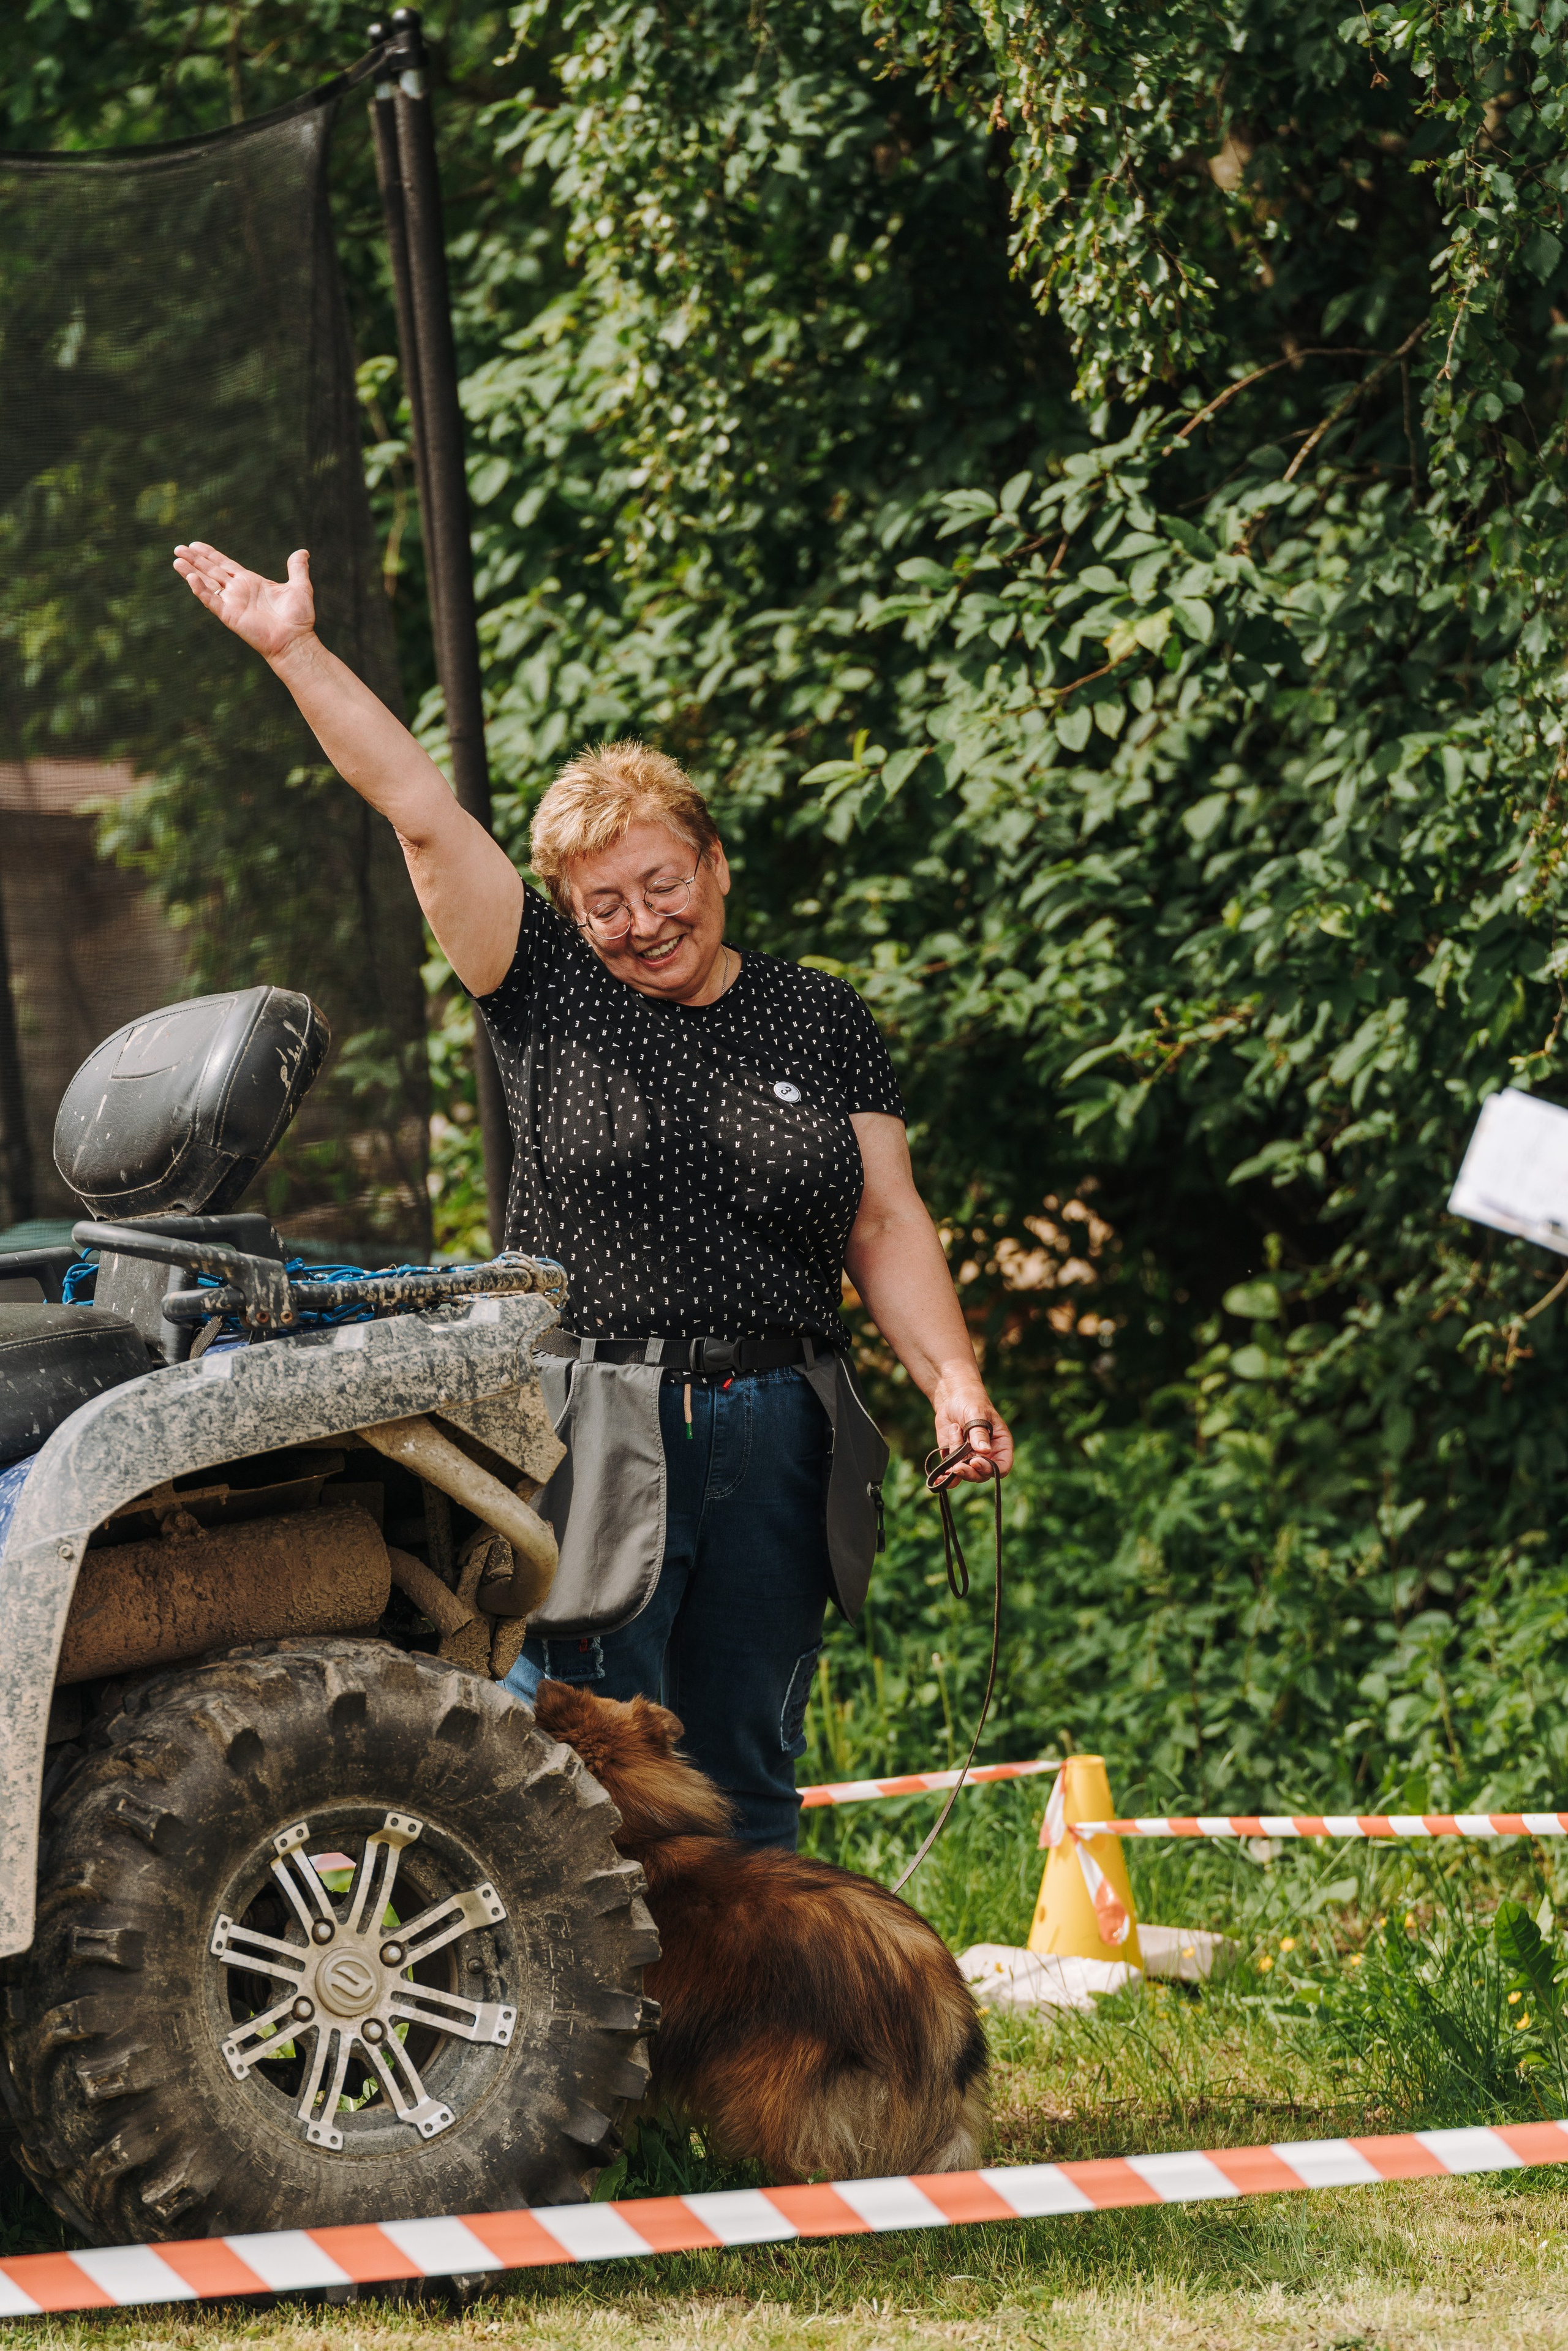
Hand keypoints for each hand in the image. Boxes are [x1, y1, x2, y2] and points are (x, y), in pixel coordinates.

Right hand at [172, 541, 314, 663]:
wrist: (295, 640)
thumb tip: (302, 551)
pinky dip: (200, 590)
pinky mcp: (230, 616)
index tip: (195, 544)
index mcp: (250, 582)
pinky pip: (212, 600)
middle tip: (178, 548)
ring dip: (191, 571)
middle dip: (195, 559)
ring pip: (207, 583)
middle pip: (211, 571)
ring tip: (176, 560)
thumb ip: (297, 568)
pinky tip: (190, 578)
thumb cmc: (298, 618)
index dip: (210, 554)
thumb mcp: (300, 586)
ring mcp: (232, 603)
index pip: (225, 564)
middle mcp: (238, 591)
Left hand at [930, 1376, 1013, 1481]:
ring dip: (955, 1467)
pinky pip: (951, 1474)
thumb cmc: (971, 1402)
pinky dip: (945, 1478)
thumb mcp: (977, 1413)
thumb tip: (984, 1451)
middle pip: (982, 1475)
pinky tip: (936, 1481)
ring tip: (951, 1445)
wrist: (952, 1399)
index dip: (990, 1469)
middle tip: (957, 1466)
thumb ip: (979, 1432)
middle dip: (969, 1472)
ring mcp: (971, 1459)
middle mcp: (988, 1456)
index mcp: (1001, 1445)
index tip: (975, 1461)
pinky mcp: (955, 1459)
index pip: (1002, 1466)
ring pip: (966, 1474)